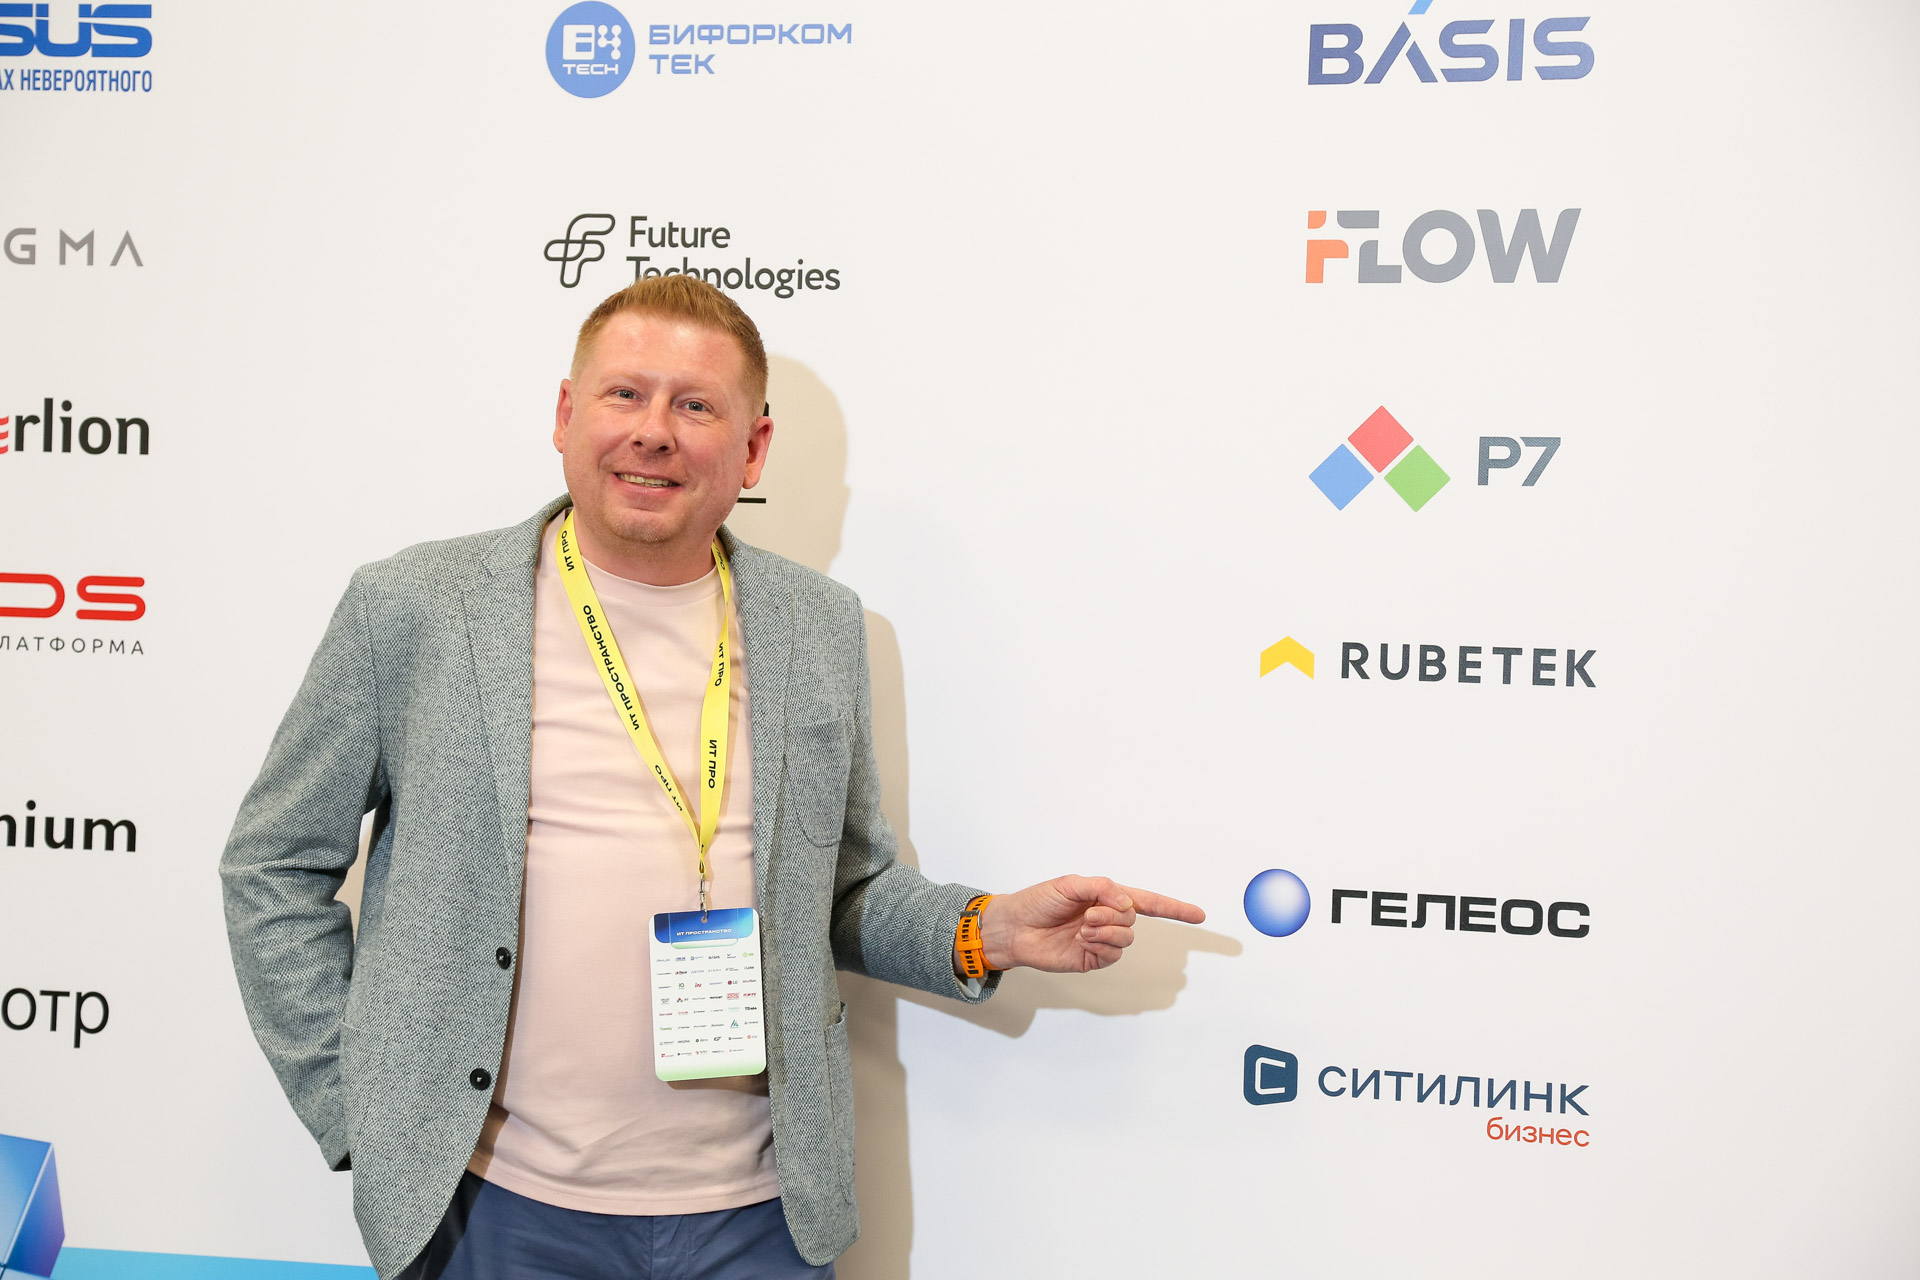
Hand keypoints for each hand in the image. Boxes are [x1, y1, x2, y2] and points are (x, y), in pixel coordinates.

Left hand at [966, 875, 1205, 974]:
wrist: (1015, 928)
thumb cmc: (1038, 901)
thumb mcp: (1070, 884)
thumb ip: (1101, 888)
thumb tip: (1125, 902)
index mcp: (1106, 898)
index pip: (1148, 902)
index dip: (1174, 908)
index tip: (1200, 915)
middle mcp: (1108, 919)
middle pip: (1134, 918)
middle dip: (1113, 915)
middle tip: (1087, 914)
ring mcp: (1102, 941)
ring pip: (1126, 937)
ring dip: (1105, 930)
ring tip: (1082, 928)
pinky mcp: (1092, 959)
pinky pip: (1112, 954)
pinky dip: (1100, 945)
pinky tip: (1082, 940)